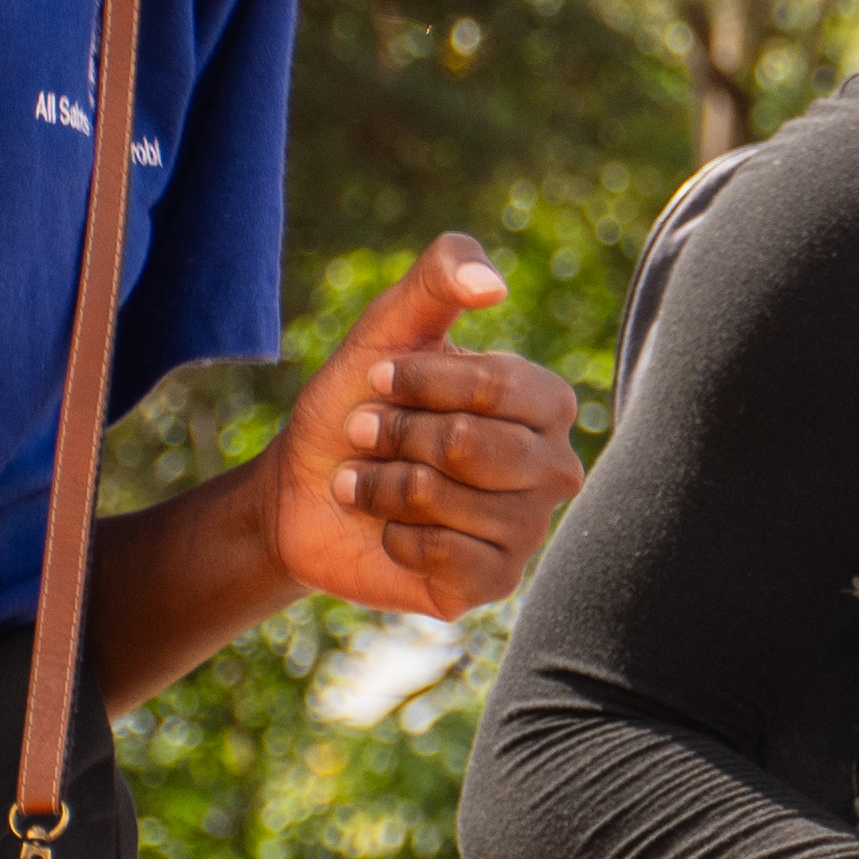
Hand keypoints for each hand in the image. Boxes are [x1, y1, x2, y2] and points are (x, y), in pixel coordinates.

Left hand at [262, 236, 584, 613]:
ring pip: (449, 501)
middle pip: (472, 445)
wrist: (305, 492)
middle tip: (367, 437)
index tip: (377, 381)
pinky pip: (447, 558)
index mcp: (545, 402)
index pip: (498, 386)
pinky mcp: (497, 581)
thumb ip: (441, 276)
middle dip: (396, 437)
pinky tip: (391, 533)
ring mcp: (531, 527)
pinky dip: (397, 540)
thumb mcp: (389, 328)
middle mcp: (553, 466)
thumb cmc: (359, 405)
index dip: (422, 383)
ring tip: (369, 484)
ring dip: (384, 487)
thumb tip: (495, 286)